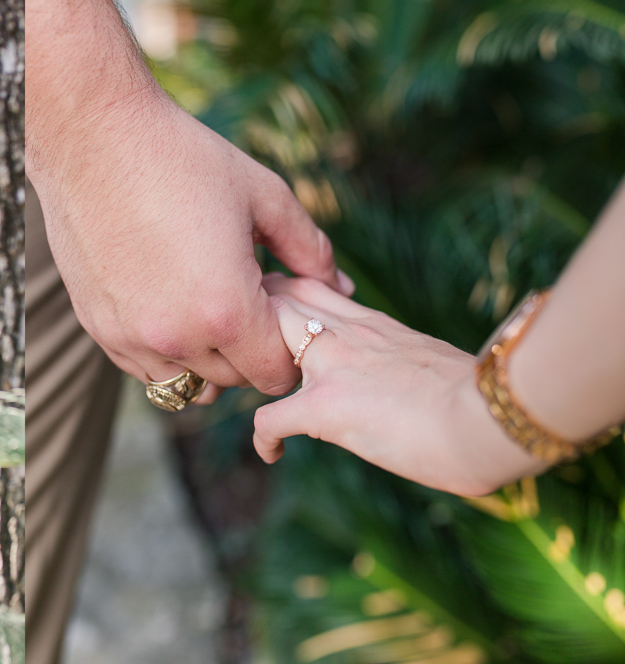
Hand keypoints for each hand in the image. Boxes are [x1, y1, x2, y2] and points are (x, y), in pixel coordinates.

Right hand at [30, 99, 350, 398]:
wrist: (94, 139)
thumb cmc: (184, 159)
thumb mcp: (264, 196)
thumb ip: (310, 249)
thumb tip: (341, 288)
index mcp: (225, 310)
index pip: (275, 372)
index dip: (289, 343)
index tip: (279, 303)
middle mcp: (175, 337)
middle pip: (234, 381)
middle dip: (250, 348)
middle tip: (245, 293)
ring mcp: (131, 337)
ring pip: (187, 383)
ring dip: (206, 356)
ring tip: (205, 300)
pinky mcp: (97, 327)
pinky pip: (144, 369)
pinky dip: (165, 350)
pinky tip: (170, 301)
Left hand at [252, 275, 540, 495]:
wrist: (492, 418)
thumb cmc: (478, 400)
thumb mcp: (428, 360)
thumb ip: (396, 358)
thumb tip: (393, 379)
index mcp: (371, 322)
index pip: (310, 285)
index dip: (282, 298)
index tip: (274, 322)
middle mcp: (345, 333)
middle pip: (274, 298)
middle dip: (249, 318)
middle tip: (244, 354)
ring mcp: (332, 367)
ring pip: (260, 341)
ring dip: (246, 368)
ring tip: (252, 393)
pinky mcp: (326, 408)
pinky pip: (267, 420)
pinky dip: (263, 439)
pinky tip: (272, 453)